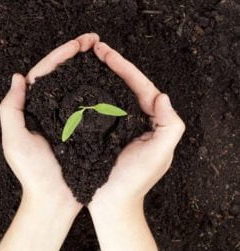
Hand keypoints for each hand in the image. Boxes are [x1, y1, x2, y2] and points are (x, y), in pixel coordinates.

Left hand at [0, 33, 99, 250]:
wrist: (54, 199)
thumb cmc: (33, 174)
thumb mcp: (14, 141)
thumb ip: (11, 109)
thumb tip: (18, 78)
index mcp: (34, 108)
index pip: (46, 73)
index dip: (61, 55)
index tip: (78, 44)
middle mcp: (51, 109)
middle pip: (63, 75)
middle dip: (77, 55)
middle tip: (94, 41)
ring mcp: (68, 118)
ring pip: (78, 86)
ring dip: (88, 68)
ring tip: (102, 54)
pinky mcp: (82, 129)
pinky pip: (89, 105)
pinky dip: (97, 90)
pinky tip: (107, 81)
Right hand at [88, 42, 184, 250]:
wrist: (112, 203)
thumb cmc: (133, 182)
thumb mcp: (159, 155)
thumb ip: (169, 126)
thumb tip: (163, 96)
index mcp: (152, 120)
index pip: (142, 86)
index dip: (125, 67)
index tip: (107, 53)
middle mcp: (138, 119)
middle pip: (128, 85)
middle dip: (114, 65)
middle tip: (97, 50)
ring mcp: (121, 124)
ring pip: (114, 93)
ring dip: (104, 75)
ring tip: (91, 60)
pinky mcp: (106, 131)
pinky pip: (103, 106)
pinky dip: (96, 93)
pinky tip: (85, 84)